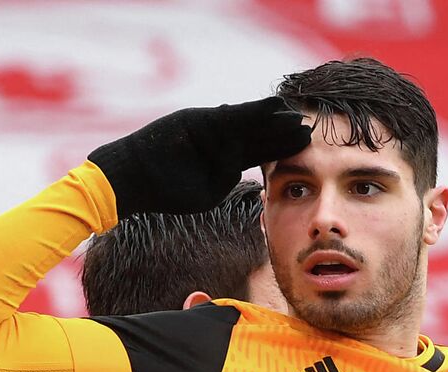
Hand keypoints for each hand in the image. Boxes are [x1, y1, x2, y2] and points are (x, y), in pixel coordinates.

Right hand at [88, 98, 310, 213]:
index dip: (283, 148)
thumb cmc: (168, 191)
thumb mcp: (207, 192)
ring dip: (274, 117)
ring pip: (249, 122)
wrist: (137, 178)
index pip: (261, 153)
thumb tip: (244, 175)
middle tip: (310, 127)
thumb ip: (228, 182)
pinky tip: (274, 104)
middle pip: (260, 135)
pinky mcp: (202, 119)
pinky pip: (232, 115)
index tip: (306, 145)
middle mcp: (222, 141)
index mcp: (227, 161)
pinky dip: (253, 110)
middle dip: (284, 131)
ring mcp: (212, 128)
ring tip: (296, 113)